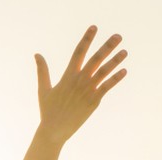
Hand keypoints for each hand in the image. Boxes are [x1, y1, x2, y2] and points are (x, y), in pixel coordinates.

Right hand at [34, 26, 127, 146]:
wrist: (54, 130)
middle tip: (118, 36)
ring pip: (104, 71)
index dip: (87, 39)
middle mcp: (79, 80)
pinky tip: (124, 70)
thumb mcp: (43, 89)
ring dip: (115, 60)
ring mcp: (87, 90)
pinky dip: (116, 78)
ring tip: (125, 51)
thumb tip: (37, 54)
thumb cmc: (48, 110)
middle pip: (96, 59)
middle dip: (107, 46)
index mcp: (67, 75)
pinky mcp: (93, 101)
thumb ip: (42, 70)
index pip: (79, 52)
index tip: (94, 27)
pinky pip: (107, 87)